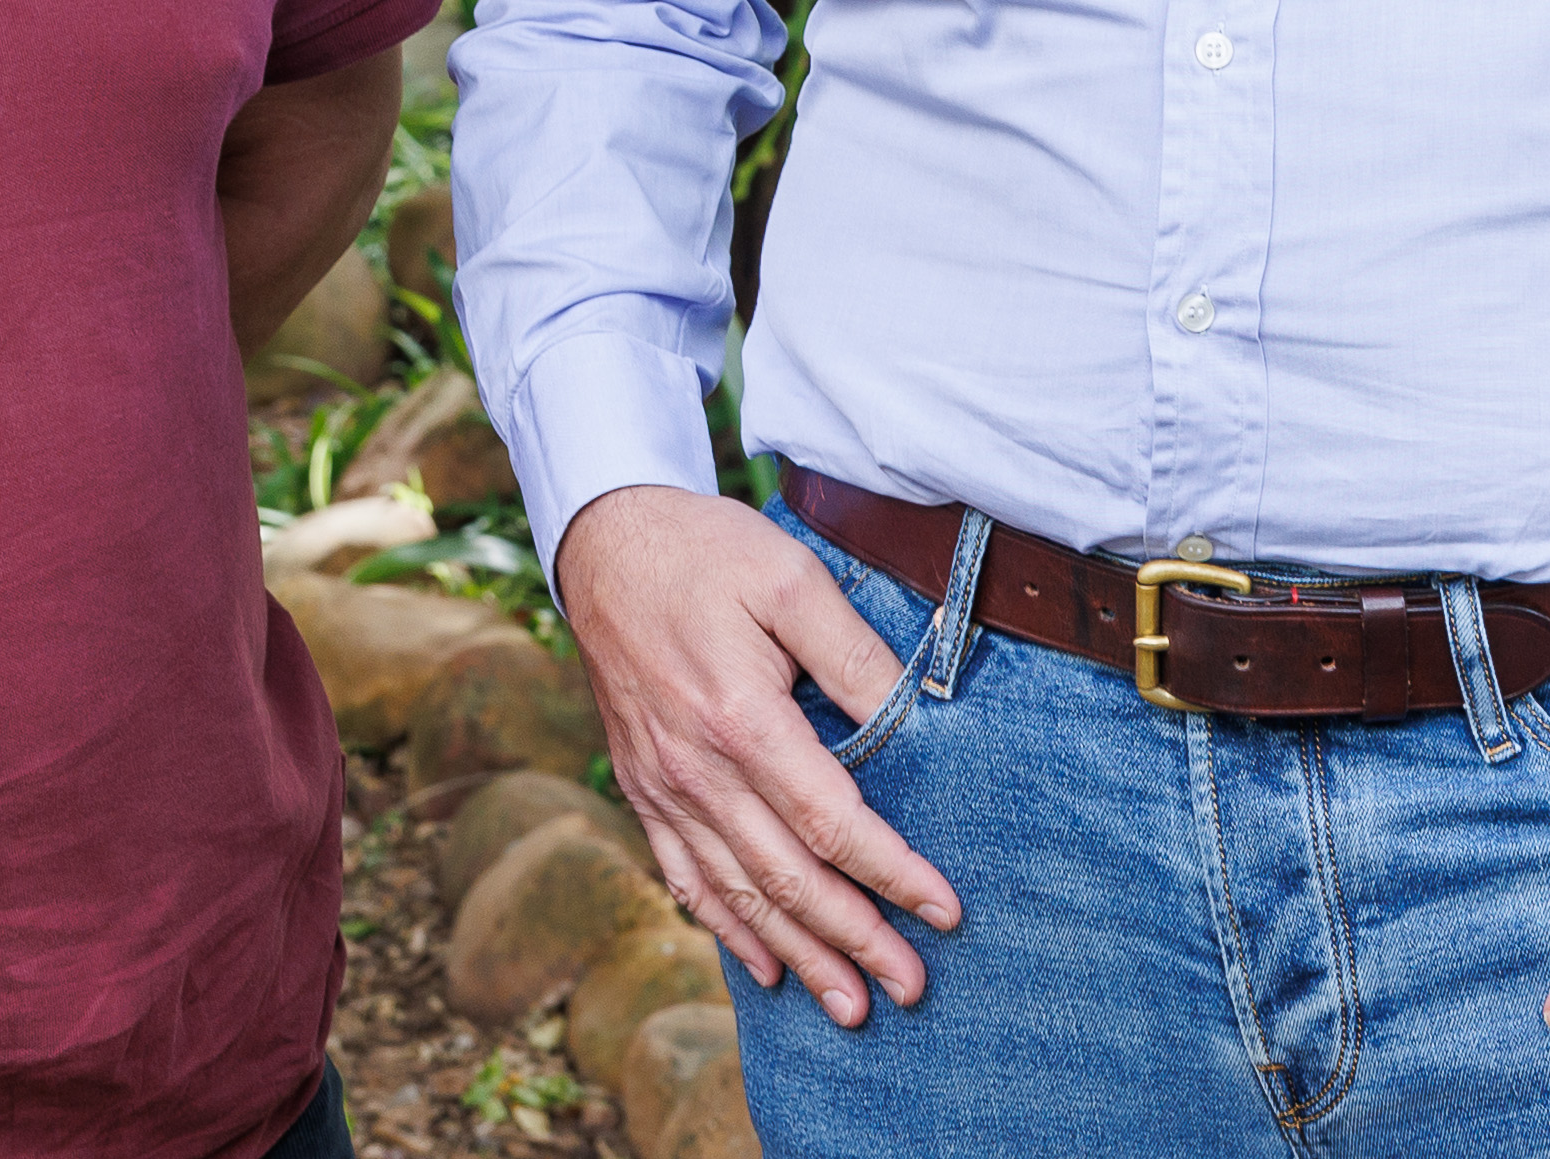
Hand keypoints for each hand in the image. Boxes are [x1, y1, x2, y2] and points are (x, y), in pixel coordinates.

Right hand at [555, 485, 963, 1027]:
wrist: (605, 543)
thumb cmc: (707, 552)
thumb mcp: (791, 579)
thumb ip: (853, 654)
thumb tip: (916, 716)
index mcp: (741, 720)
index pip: (833, 823)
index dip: (892, 874)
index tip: (944, 913)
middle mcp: (696, 769)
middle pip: (788, 877)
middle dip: (855, 940)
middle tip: (911, 989)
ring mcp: (662, 785)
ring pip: (738, 892)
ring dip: (797, 954)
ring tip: (849, 1007)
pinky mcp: (642, 786)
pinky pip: (684, 875)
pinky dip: (726, 928)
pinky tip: (763, 967)